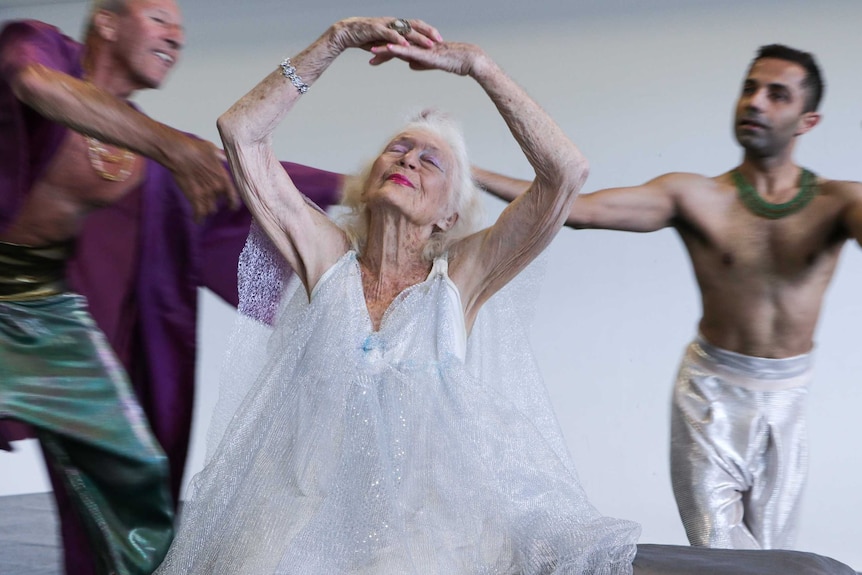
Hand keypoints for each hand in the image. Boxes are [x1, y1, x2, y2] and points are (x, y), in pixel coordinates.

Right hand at [167, 137, 239, 220]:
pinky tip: (197, 220)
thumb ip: (220, 156)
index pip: (233, 196)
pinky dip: (198, 217)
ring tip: (203, 210)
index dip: (232, 203)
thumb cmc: (195, 148)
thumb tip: (224, 157)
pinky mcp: (194, 198)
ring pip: (210, 209)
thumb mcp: (212, 150)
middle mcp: (217, 188)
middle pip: (218, 202)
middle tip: (209, 201)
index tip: (232, 207)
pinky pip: (198, 212)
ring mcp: (206, 194)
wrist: (180, 153)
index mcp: (224, 177)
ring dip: (206, 210)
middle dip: (214, 202)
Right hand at [329, 17, 441, 55]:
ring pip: (405, 30)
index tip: (440, 38)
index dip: (428, 31)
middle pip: (415, 24)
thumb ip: (396, 49)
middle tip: (440, 41)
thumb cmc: (365, 38)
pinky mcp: (376, 30)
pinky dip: (399, 40)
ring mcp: (385, 25)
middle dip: (429, 32)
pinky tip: (407, 46)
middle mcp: (393, 22)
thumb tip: (406, 56)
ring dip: (418, 37)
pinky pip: (390, 34)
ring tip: (429, 44)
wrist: (347, 33)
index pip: (416, 25)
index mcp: (396, 24)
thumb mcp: (384, 44)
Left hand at [369, 41, 485, 76]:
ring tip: (370, 49)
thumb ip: (420, 63)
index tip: (372, 54)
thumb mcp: (432, 64)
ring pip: (399, 47)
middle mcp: (418, 45)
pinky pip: (409, 51)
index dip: (385, 50)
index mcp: (419, 47)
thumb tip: (409, 65)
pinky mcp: (426, 53)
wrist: (467, 60)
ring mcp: (421, 48)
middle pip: (395, 45)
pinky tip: (387, 49)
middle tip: (365, 51)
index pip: (398, 47)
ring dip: (384, 48)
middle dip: (380, 49)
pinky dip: (397, 50)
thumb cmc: (453, 63)